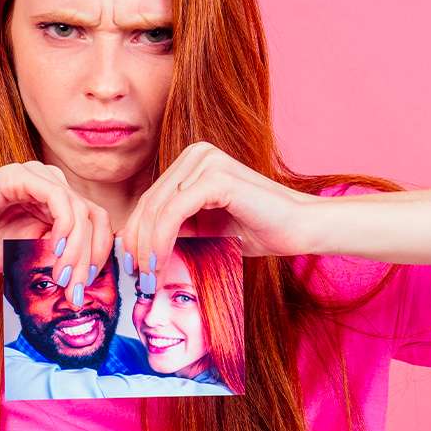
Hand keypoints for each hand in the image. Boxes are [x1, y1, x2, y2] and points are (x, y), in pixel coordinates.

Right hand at [0, 162, 112, 292]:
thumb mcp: (28, 256)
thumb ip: (58, 257)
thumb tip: (90, 277)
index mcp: (54, 201)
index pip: (94, 223)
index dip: (98, 255)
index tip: (86, 288)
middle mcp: (49, 184)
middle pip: (93, 217)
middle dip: (91, 258)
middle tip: (77, 290)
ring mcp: (36, 176)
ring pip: (80, 210)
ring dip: (78, 249)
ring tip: (63, 277)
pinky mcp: (20, 175)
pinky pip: (58, 198)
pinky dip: (65, 227)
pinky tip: (57, 251)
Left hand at [113, 141, 317, 291]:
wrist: (299, 229)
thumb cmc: (256, 231)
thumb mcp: (203, 231)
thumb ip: (173, 231)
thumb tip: (134, 251)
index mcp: (192, 161)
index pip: (150, 199)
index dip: (135, 235)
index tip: (131, 267)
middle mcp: (196, 154)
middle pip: (149, 202)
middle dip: (137, 244)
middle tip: (136, 276)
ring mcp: (206, 161)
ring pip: (158, 208)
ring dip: (147, 247)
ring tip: (147, 276)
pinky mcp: (215, 177)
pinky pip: (174, 211)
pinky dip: (161, 240)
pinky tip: (159, 264)